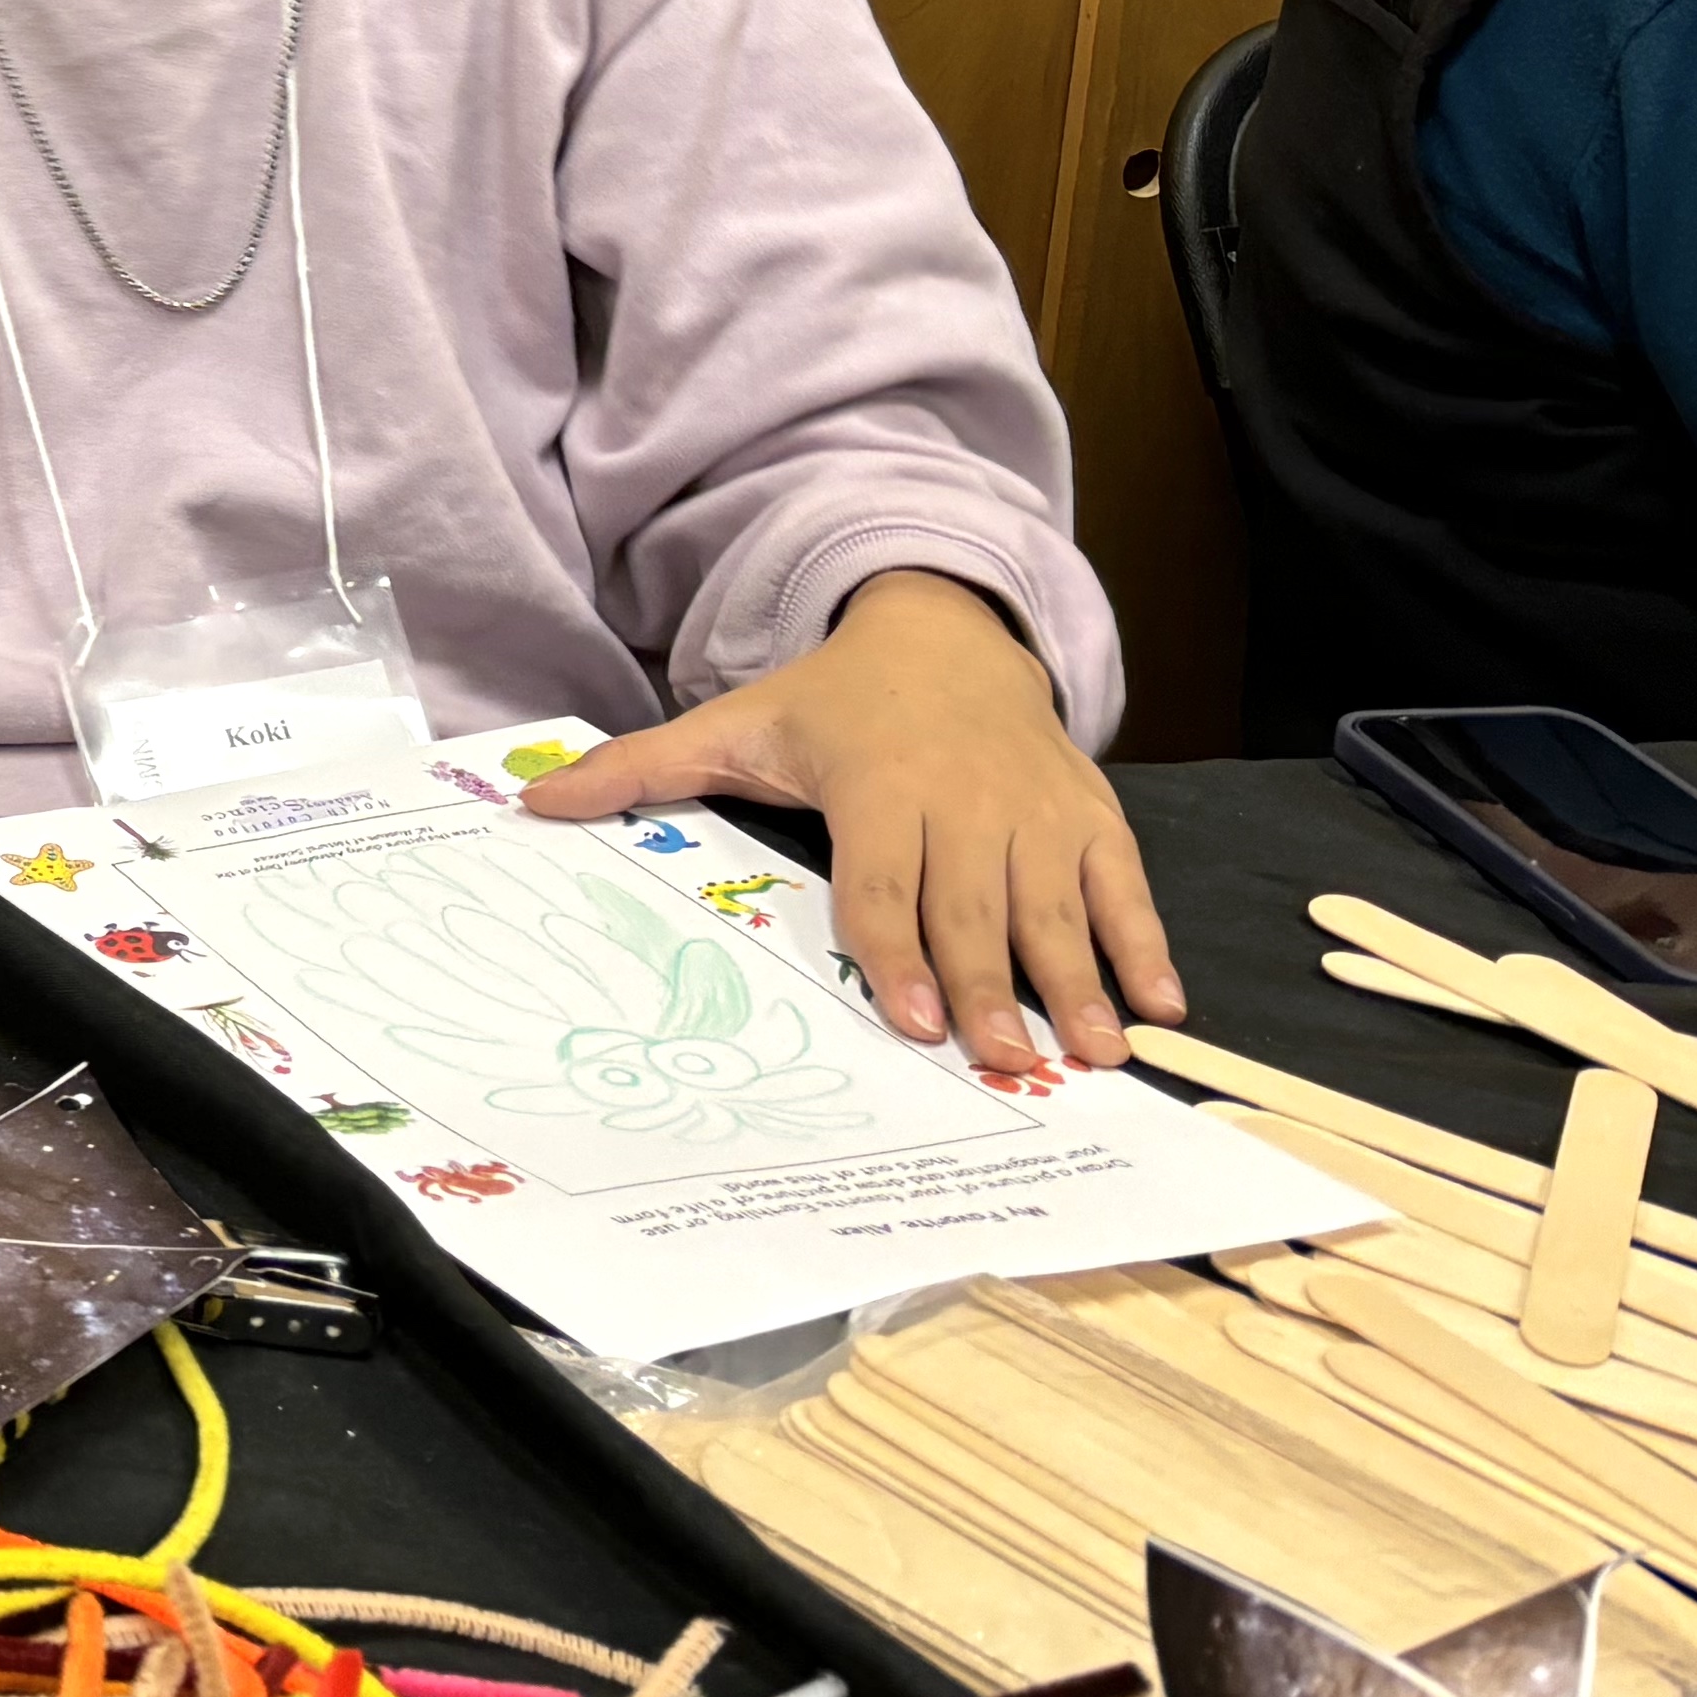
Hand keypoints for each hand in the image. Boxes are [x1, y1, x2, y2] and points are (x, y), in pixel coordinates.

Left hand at [519, 569, 1181, 1072]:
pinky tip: (1160, 1003)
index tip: (916, 1020)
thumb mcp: (738, 722)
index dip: (899, 951)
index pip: (884, 881)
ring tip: (1099, 1054)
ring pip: (1057, 903)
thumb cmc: (833, 703)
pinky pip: (1123, 881)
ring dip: (1083, 980)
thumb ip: (643, 768)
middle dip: (994, 986)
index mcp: (876, 783)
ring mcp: (1035, 807)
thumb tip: (536, 802)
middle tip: (1011, 1064)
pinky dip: (1146, 940)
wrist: (945, 631)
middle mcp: (963, 796)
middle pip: (976, 905)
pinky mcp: (1090, 812)